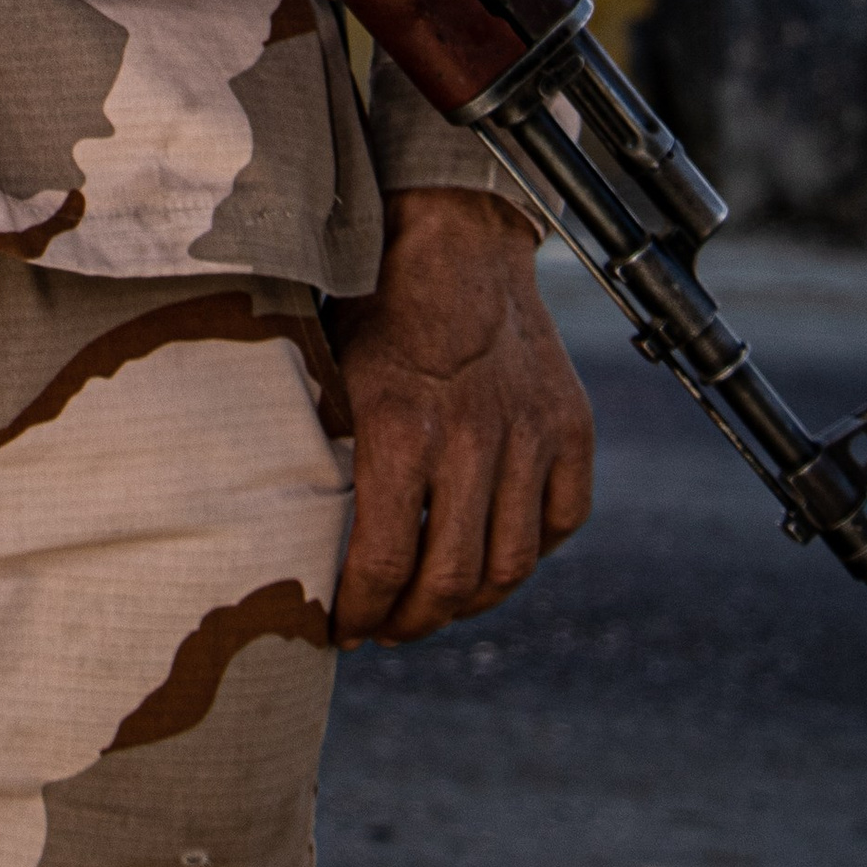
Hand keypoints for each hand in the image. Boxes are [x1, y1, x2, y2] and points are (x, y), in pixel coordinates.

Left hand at [331, 184, 592, 645]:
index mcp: (399, 427)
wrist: (454, 236)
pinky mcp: (571, 425)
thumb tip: (294, 535)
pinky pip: (563, 519)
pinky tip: (496, 553)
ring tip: (439, 605)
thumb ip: (324, 451)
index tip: (345, 628)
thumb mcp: (331, 373)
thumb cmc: (376, 303)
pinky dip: (532, 549)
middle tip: (390, 629)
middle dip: (413, 621)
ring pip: (512, 563)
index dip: (361, 610)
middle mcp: (471, 438)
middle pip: (451, 578)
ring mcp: (529, 433)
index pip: (383, 561)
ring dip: (471, 601)